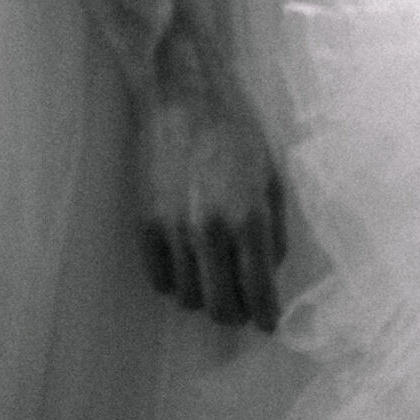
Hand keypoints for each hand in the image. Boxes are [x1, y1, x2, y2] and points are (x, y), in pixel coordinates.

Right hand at [136, 10, 287, 330]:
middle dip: (236, 313)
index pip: (259, 290)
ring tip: (213, 275)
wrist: (182, 95)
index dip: (265, 315)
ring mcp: (174, 230)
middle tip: (242, 306)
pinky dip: (175, 280)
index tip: (267, 323)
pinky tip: (186, 264)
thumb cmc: (237, 130)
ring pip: (189, 297)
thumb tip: (269, 274)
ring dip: (205, 294)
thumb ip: (274, 230)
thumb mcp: (272, 176)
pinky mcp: (145, 224)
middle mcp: (211, 230)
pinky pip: (159, 279)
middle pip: (221, 306)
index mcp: (250, 217)